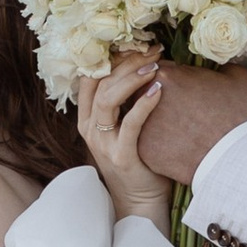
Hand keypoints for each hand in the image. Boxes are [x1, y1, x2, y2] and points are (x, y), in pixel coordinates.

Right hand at [75, 55, 171, 221]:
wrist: (140, 202)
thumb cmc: (140, 160)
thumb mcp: (125, 128)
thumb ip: (127, 103)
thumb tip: (147, 66)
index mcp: (87, 119)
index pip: (90, 77)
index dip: (111, 57)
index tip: (136, 44)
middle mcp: (89, 129)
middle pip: (100, 82)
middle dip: (126, 61)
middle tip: (152, 49)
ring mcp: (102, 143)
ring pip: (108, 98)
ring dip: (132, 78)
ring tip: (155, 65)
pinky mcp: (120, 156)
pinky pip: (129, 123)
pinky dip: (144, 104)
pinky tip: (159, 90)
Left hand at [136, 60, 246, 183]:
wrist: (234, 156)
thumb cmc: (237, 115)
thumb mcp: (236, 78)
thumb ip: (221, 66)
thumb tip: (219, 67)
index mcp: (166, 76)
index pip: (160, 72)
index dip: (173, 80)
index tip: (183, 89)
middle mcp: (147, 99)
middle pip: (145, 94)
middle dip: (158, 99)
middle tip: (178, 109)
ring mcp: (143, 126)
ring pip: (144, 119)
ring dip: (156, 121)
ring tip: (177, 128)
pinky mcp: (144, 150)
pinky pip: (147, 142)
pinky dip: (158, 144)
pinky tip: (175, 146)